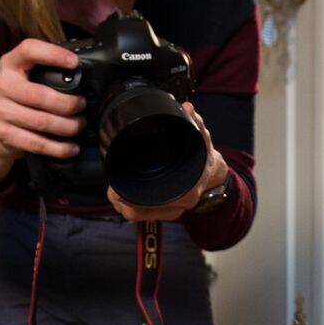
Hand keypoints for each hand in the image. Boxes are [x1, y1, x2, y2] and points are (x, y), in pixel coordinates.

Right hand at [0, 38, 84, 185]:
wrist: (1, 128)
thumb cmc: (25, 99)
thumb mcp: (31, 78)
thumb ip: (49, 73)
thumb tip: (84, 76)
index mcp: (10, 63)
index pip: (28, 50)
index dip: (52, 54)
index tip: (74, 63)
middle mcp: (1, 84)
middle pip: (38, 94)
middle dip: (67, 103)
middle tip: (82, 106)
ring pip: (40, 121)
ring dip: (67, 126)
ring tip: (79, 126)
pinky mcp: (3, 133)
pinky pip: (36, 143)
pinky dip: (58, 148)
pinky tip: (71, 147)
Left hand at [105, 103, 228, 221]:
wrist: (211, 172)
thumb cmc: (202, 156)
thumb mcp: (201, 138)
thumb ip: (195, 123)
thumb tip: (187, 108)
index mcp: (186, 191)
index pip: (149, 202)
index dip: (128, 197)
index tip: (116, 188)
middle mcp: (177, 205)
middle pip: (137, 212)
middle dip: (121, 200)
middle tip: (111, 187)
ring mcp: (170, 211)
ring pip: (136, 216)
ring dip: (122, 205)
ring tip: (114, 191)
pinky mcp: (164, 212)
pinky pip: (140, 215)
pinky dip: (128, 207)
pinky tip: (122, 195)